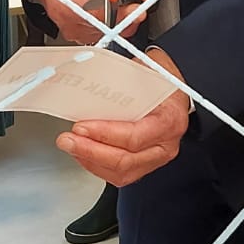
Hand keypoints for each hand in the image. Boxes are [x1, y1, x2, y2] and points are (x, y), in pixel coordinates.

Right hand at [25, 0, 163, 44]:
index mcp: (64, 8)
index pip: (93, 19)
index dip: (116, 12)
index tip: (133, 3)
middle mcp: (76, 22)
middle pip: (113, 24)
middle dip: (136, 2)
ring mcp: (88, 25)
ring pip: (121, 24)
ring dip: (138, 1)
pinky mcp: (98, 22)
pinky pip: (122, 20)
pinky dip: (133, 3)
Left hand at [57, 54, 190, 184]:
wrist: (175, 87)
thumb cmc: (161, 77)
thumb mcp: (145, 68)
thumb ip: (120, 78)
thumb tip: (88, 76)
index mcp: (169, 120)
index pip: (134, 137)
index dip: (104, 134)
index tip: (81, 127)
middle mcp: (165, 144)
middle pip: (126, 161)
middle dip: (91, 152)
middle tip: (68, 141)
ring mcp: (156, 157)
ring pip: (122, 173)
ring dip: (91, 161)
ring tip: (71, 147)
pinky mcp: (145, 164)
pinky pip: (120, 174)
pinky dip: (97, 166)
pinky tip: (83, 154)